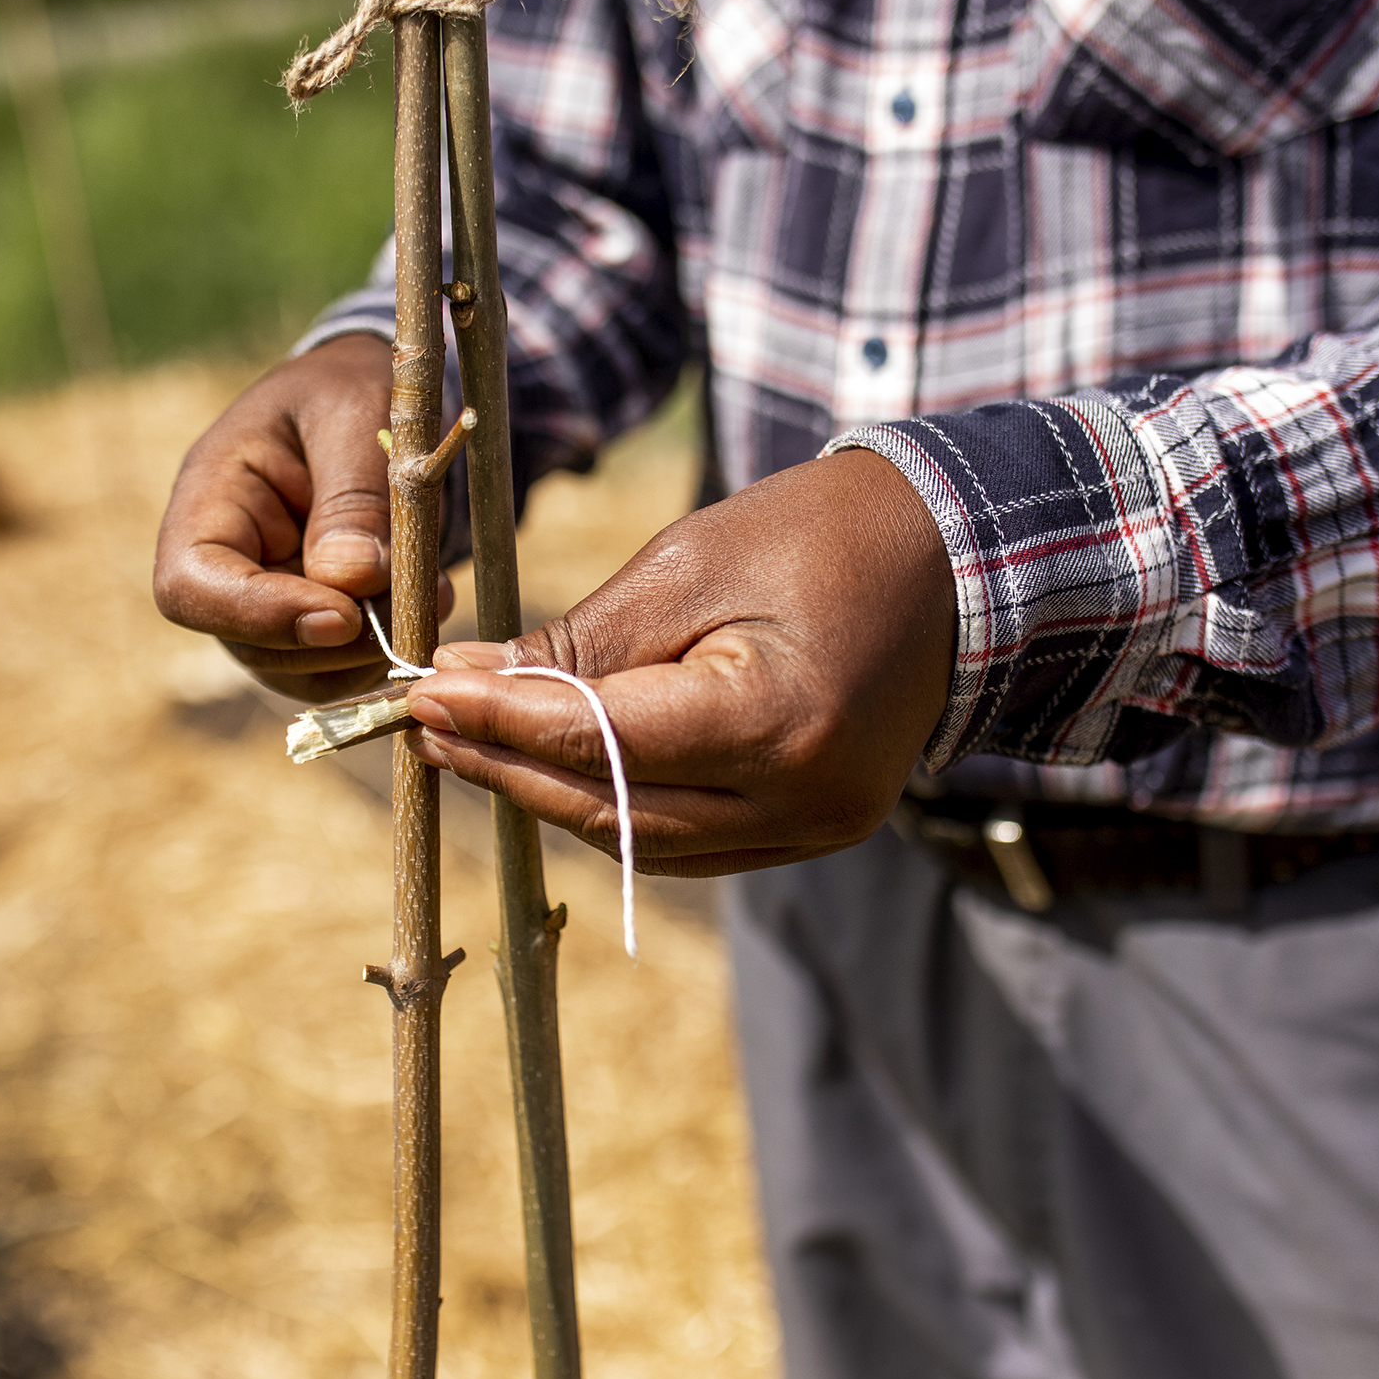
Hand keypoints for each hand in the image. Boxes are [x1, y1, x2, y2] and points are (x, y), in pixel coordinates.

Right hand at [153, 335, 451, 700]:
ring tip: (433, 593)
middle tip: (419, 600)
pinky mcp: (311, 623)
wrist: (369, 395)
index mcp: (210, 498)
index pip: (191, 586)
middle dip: (338, 639)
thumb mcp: (356, 414)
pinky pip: (338, 668)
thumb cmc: (349, 388)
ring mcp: (265, 600)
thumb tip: (351, 582)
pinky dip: (386, 651)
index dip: (260, 616)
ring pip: (299, 669)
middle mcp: (226, 563)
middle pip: (251, 643)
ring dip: (370, 652)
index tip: (344, 617)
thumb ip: (354, 496)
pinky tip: (428, 601)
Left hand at [403, 449, 954, 875]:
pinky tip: (553, 763)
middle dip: (510, 767)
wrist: (955, 559)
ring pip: (644, 841)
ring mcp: (816, 830)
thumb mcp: (688, 564)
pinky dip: (615, 806)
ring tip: (473, 741)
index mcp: (776, 722)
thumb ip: (580, 640)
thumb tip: (466, 683)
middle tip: (429, 723)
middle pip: (613, 811)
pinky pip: (690, 843)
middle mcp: (801, 801)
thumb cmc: (820, 535)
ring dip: (552, 794)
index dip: (501, 723)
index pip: (601, 742)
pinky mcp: (815, 831)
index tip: (423, 694)